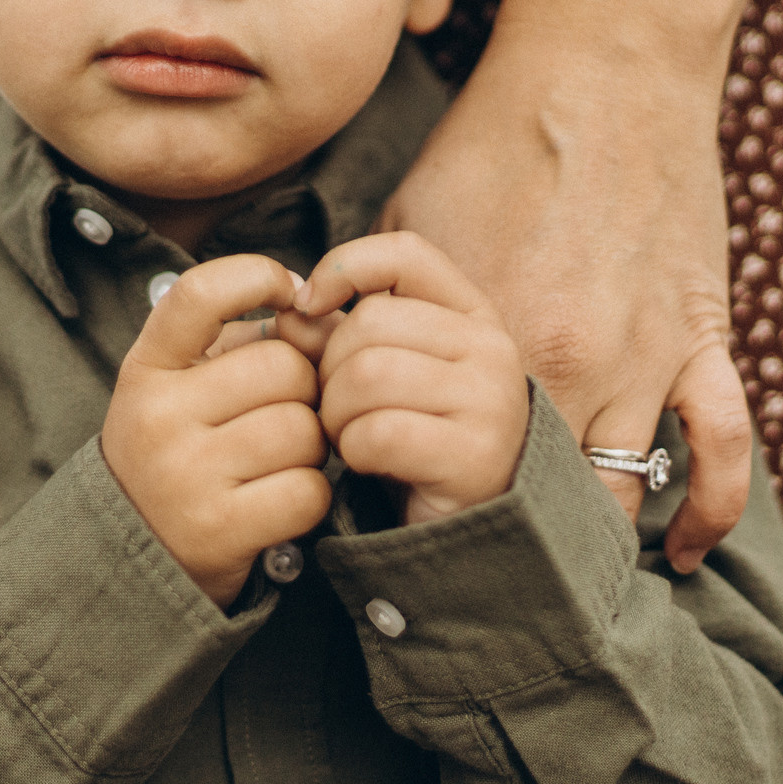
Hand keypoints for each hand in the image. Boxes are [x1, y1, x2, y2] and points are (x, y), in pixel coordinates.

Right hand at [100, 255, 335, 607]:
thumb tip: (319, 312)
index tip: (288, 294)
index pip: (201, 293)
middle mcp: (155, 416)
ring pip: (304, 429)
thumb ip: (245, 344)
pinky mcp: (217, 529)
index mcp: (145, 370)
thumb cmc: (183, 455)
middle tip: (284, 416)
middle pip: (284, 368)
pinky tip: (282, 500)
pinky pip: (308, 490)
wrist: (136, 560)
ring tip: (279, 461)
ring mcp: (183, 474)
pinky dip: (311, 496)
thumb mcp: (184, 390)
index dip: (257, 276)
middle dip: (305, 390)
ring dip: (313, 447)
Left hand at [293, 233, 528, 526]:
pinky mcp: (474, 456)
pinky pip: (378, 431)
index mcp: (472, 315)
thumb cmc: (414, 442)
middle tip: (336, 408)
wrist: (465, 529)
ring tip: (350, 436)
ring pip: (367, 375)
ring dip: (337, 413)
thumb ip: (338, 333)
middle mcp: (492, 349)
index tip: (311, 305)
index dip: (345, 267)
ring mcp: (490, 401)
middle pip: (370, 323)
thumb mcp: (382, 374)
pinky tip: (369, 463)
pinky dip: (355, 450)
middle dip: (330, 369)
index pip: (405, 254)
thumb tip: (291, 310)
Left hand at [377, 42, 753, 571]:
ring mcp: (645, 357)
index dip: (391, 472)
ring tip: (552, 545)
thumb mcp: (411, 217)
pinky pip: (721, 453)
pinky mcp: (701, 339)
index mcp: (484, 336)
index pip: (421, 449)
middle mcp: (567, 363)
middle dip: (484, 511)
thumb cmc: (498, 137)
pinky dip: (706, 513)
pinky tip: (682, 550)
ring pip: (612, 494)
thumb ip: (376, 294)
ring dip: (580, 528)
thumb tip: (327, 339)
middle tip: (468, 513)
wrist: (605, 69)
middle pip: (514, 489)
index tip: (385, 477)